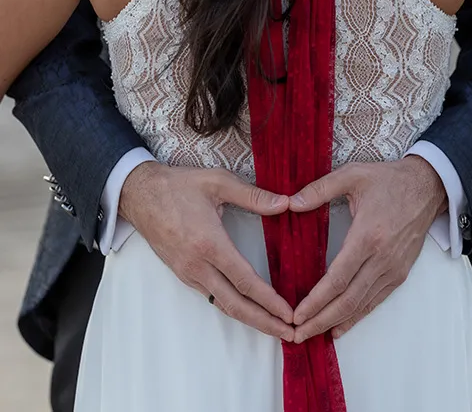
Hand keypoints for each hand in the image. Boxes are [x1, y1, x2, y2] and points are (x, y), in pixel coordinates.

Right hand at [118, 162, 294, 339]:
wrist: (140, 195)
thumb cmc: (179, 185)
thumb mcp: (218, 181)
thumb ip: (253, 195)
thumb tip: (286, 203)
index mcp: (210, 244)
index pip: (245, 280)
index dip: (269, 300)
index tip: (289, 313)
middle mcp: (198, 266)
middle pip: (235, 304)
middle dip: (264, 321)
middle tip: (289, 333)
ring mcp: (188, 273)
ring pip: (222, 304)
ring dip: (250, 318)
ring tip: (274, 326)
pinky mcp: (183, 274)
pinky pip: (211, 296)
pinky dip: (232, 307)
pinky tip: (248, 308)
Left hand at [289, 157, 445, 340]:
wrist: (428, 186)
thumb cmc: (390, 180)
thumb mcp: (354, 174)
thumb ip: (320, 188)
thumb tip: (290, 203)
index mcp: (368, 236)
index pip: (337, 279)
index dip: (316, 301)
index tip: (296, 315)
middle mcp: (382, 258)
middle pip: (347, 300)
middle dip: (320, 321)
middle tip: (296, 335)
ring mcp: (393, 268)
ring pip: (361, 305)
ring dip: (335, 323)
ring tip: (311, 334)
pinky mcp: (401, 273)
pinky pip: (375, 301)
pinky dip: (356, 317)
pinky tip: (339, 327)